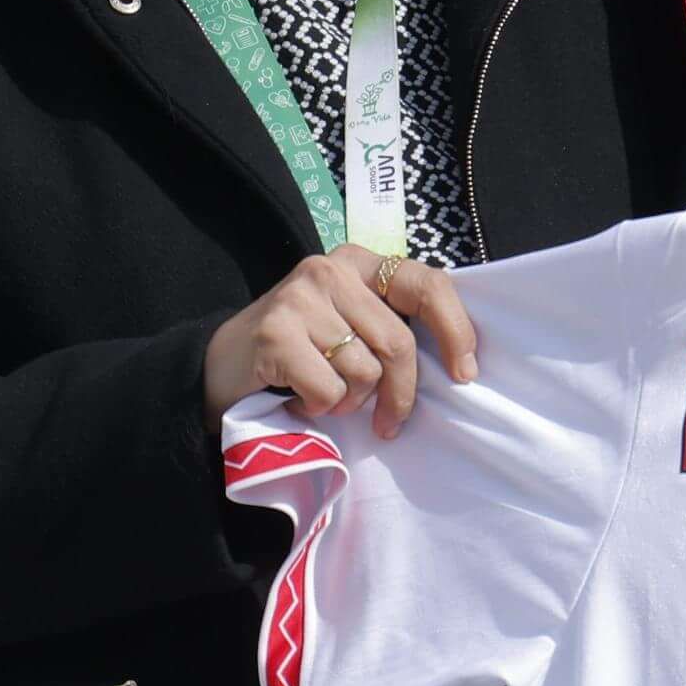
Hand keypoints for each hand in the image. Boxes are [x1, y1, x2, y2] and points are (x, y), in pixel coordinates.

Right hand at [205, 244, 478, 436]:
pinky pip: (330, 390)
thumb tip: (460, 365)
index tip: (465, 374)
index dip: (456, 331)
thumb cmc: (300, 351)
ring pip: (364, 373)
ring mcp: (300, 298)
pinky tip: (298, 397)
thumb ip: (390, 327)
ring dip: (350, 402)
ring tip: (324, 394)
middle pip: (398, 344)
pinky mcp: (276, 332)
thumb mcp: (349, 324)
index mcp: (358, 262)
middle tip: (388, 424)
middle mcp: (330, 269)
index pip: (427, 286)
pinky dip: (319, 408)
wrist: (220, 367)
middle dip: (399, 395)